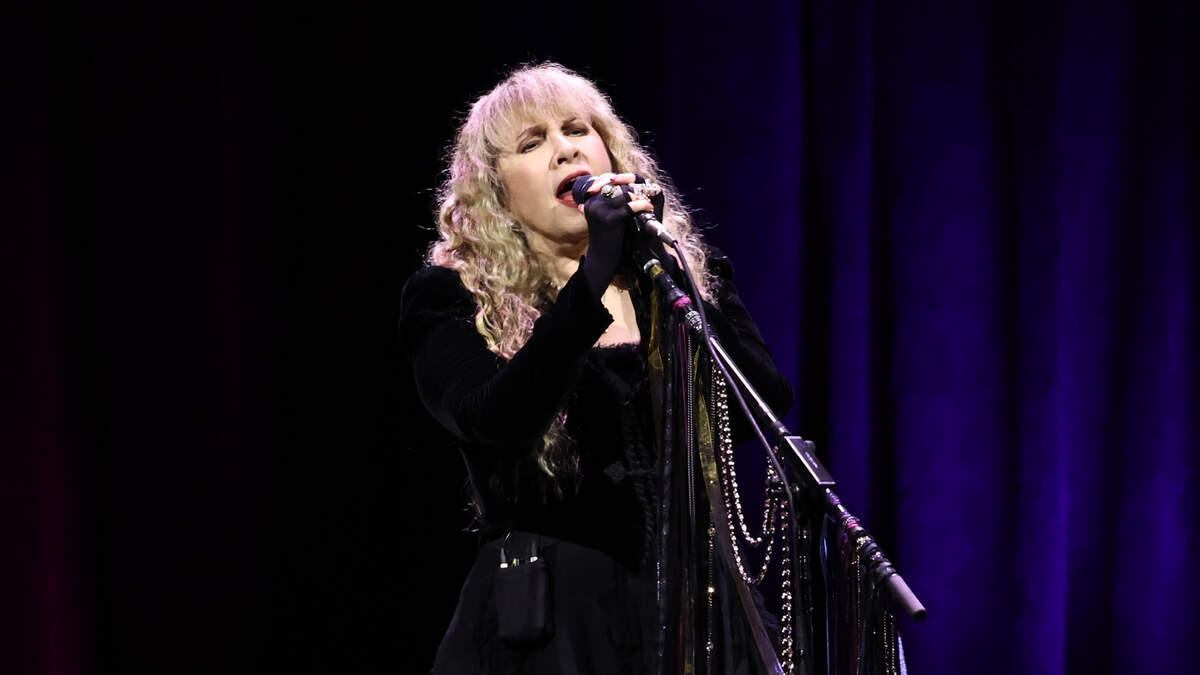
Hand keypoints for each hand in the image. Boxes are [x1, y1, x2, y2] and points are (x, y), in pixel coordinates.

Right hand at [576, 173, 655, 297]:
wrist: (602, 260)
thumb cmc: (607, 239)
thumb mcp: (606, 218)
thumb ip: (611, 204)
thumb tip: (627, 189)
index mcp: (590, 201)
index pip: (607, 181)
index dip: (623, 180)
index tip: (636, 184)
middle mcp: (593, 203)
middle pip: (616, 184)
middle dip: (633, 186)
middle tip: (646, 190)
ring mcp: (600, 210)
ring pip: (624, 193)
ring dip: (639, 195)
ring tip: (649, 200)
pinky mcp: (609, 219)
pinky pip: (629, 207)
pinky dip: (641, 206)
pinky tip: (648, 208)